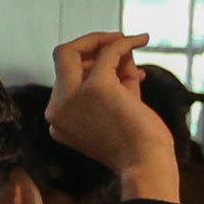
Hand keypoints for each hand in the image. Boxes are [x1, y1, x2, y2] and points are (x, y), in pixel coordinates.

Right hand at [48, 34, 180, 203]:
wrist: (146, 164)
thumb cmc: (137, 144)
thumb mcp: (118, 108)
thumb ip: (113, 80)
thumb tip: (118, 47)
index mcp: (57, 120)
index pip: (67, 78)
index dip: (89, 65)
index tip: (115, 62)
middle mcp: (56, 108)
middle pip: (63, 58)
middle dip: (91, 46)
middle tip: (118, 42)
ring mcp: (72, 96)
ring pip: (77, 50)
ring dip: (109, 43)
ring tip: (136, 42)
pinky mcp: (95, 87)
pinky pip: (108, 53)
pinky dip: (124, 42)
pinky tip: (142, 38)